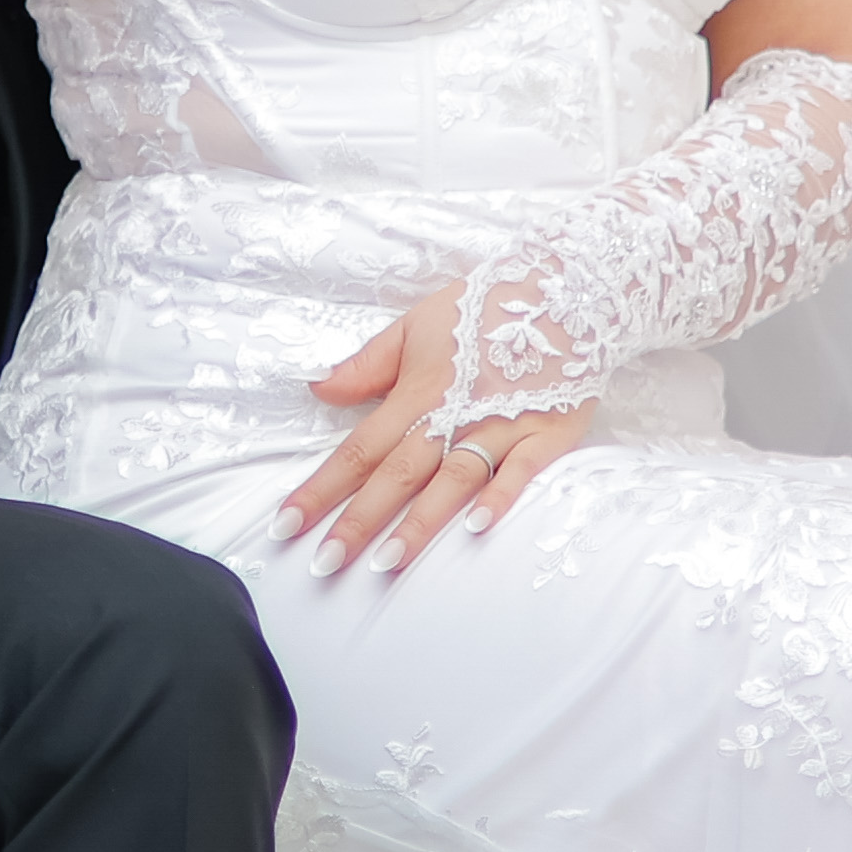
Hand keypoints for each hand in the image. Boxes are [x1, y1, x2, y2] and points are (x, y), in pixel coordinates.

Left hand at [280, 286, 594, 578]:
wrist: (565, 287)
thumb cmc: (483, 308)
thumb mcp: (415, 324)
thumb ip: (368, 365)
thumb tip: (318, 389)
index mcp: (417, 392)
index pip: (360, 448)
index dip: (322, 488)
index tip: (285, 523)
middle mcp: (454, 413)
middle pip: (397, 474)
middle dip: (358, 521)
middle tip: (324, 565)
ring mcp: (501, 425)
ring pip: (452, 479)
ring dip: (419, 522)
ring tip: (387, 564)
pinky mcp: (547, 433)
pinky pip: (521, 470)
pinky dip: (499, 497)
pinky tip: (476, 528)